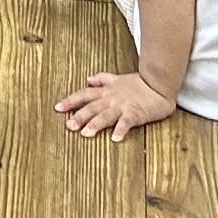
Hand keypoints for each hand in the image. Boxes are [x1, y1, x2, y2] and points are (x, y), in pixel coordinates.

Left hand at [59, 70, 177, 139]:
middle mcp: (111, 99)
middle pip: (92, 107)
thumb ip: (102, 79)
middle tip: (68, 126)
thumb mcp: (118, 78)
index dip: (71, 101)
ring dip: (96, 124)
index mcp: (106, 91)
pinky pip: (127, 122)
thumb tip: (88, 79)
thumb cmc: (139, 83)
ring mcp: (123, 106)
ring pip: (106, 115)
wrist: (159, 83)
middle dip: (80, 116)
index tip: (58, 108)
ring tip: (86, 134)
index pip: (84, 95)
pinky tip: (115, 138)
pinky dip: (121, 129)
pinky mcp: (136, 113)